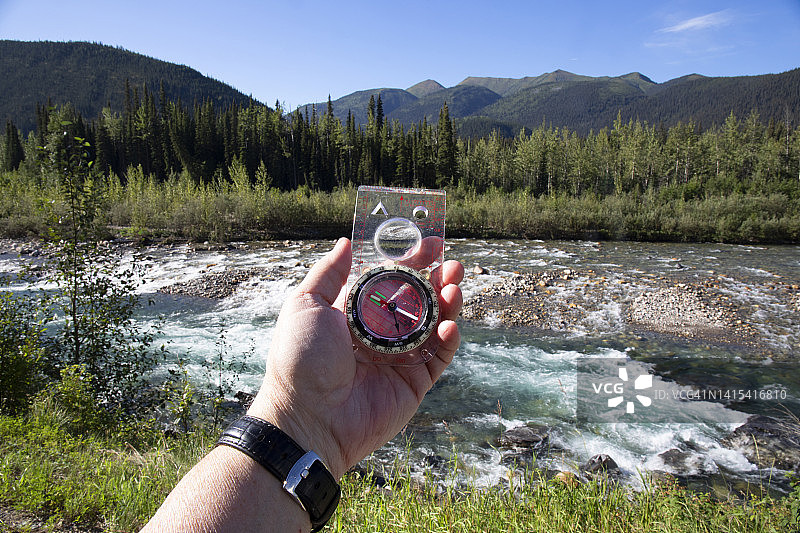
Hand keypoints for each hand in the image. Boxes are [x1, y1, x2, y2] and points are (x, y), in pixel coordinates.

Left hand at [248, 237, 463, 477]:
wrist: (308, 417)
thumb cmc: (300, 359)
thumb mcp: (305, 305)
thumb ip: (329, 273)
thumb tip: (346, 242)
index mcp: (356, 313)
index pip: (391, 280)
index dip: (412, 261)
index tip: (430, 242)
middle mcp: (380, 333)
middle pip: (419, 300)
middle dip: (437, 279)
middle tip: (451, 264)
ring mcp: (399, 358)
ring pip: (434, 325)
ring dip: (448, 304)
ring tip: (454, 287)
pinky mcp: (414, 383)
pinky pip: (439, 358)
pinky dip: (449, 340)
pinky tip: (448, 325)